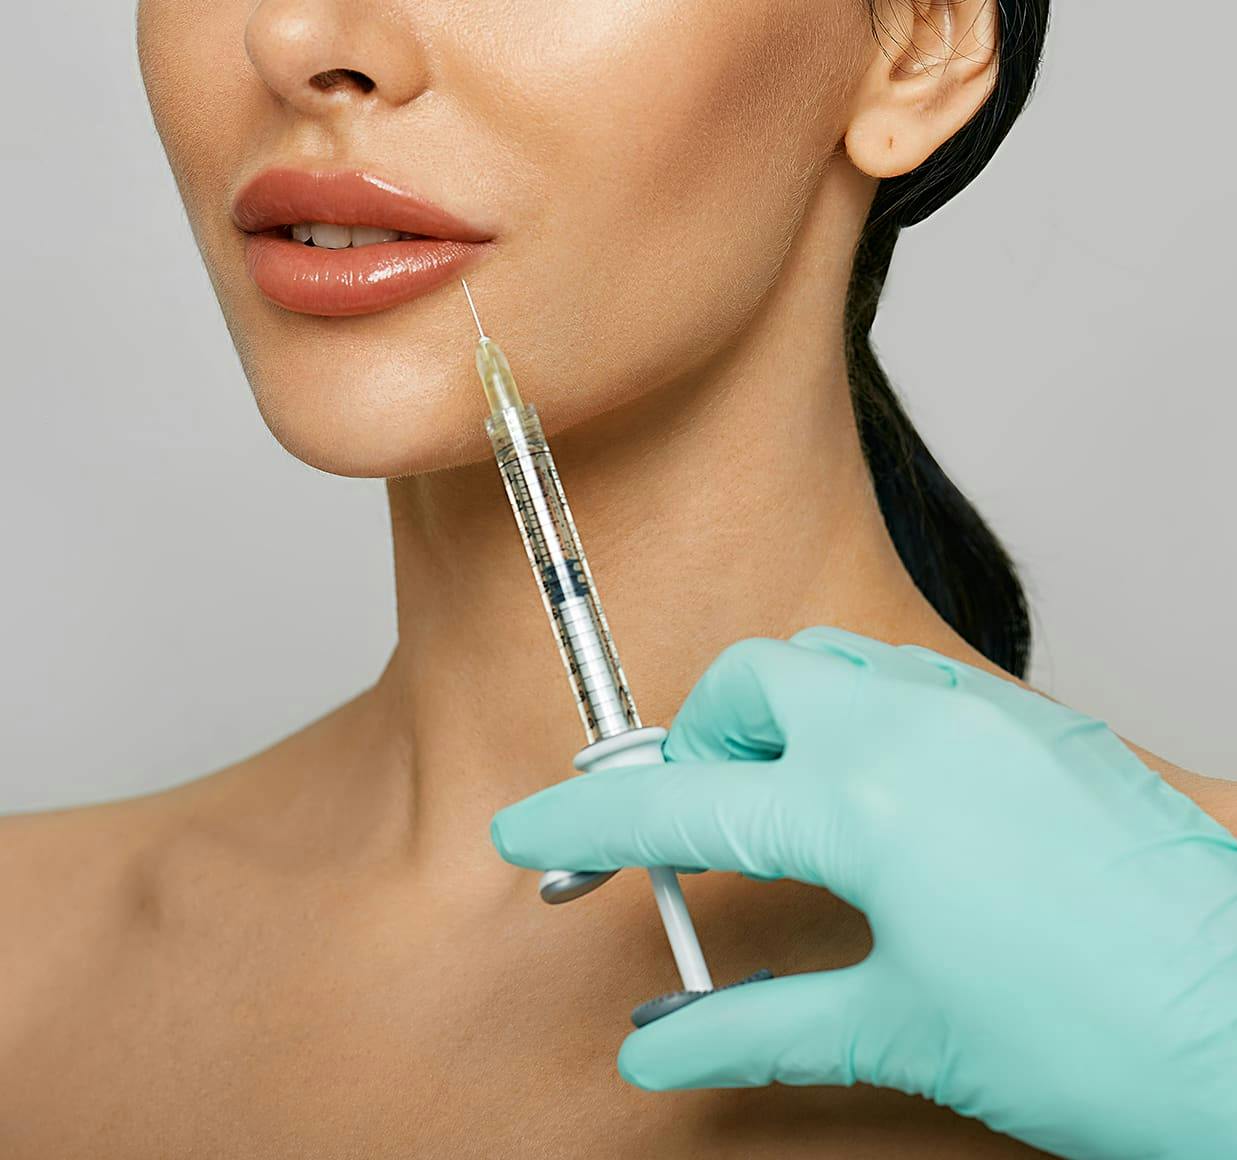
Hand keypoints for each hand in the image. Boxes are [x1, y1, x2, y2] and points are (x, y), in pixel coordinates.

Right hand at [490, 627, 1236, 1159]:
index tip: (532, 832)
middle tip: (704, 833)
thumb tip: (658, 1050)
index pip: (685, 805)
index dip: (591, 820)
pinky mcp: (1026, 720)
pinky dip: (854, 721)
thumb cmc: (1093, 1037)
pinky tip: (878, 804)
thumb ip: (756, 1025)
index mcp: (865, 807)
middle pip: (748, 682)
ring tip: (787, 814)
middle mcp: (914, 729)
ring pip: (826, 662)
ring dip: (776, 722)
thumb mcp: (899, 1030)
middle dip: (698, 747)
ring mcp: (978, 711)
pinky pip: (904, 681)